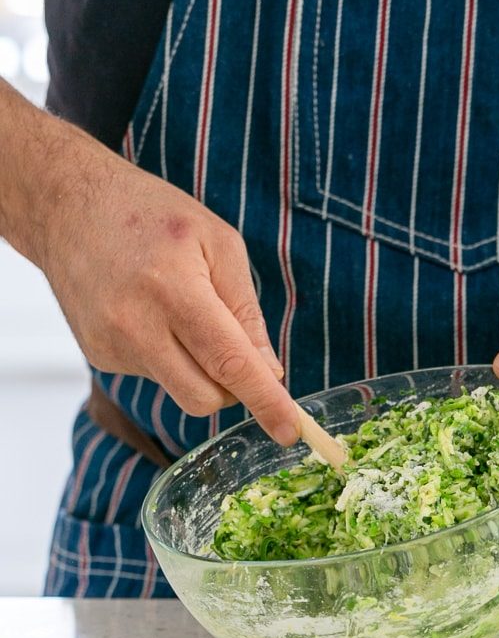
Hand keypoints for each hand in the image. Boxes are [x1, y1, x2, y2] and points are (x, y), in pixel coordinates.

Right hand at [3, 89, 298, 445]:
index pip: (229, 363)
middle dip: (232, 387)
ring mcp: (110, 345)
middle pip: (204, 398)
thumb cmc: (152, 215)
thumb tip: (269, 370)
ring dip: (198, 368)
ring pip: (180, 391)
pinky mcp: (98, 356)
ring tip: (180, 312)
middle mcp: (136, 325)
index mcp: (174, 290)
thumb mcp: (218, 243)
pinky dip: (167, 355)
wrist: (67, 206)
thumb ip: (246, 312)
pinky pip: (155, 375)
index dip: (265, 401)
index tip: (291, 431)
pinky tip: (150, 313)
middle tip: (235, 347)